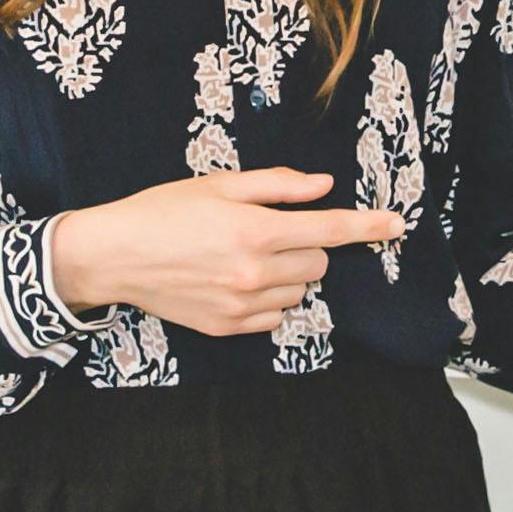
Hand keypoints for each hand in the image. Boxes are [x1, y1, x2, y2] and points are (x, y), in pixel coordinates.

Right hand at [44, 168, 406, 336]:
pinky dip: (268, 300)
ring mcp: (242, 305)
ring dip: (287, 275)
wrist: (114, 255)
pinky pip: (275, 317)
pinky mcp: (229, 327)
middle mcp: (254, 272)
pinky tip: (235, 282)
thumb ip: (278, 185)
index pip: (329, 229)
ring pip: (298, 291)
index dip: (368, 226)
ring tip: (243, 257)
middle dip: (306, 247)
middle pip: (318, 264)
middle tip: (268, 233)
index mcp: (256, 230)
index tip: (398, 224)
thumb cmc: (164, 210)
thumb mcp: (219, 184)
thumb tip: (324, 186)